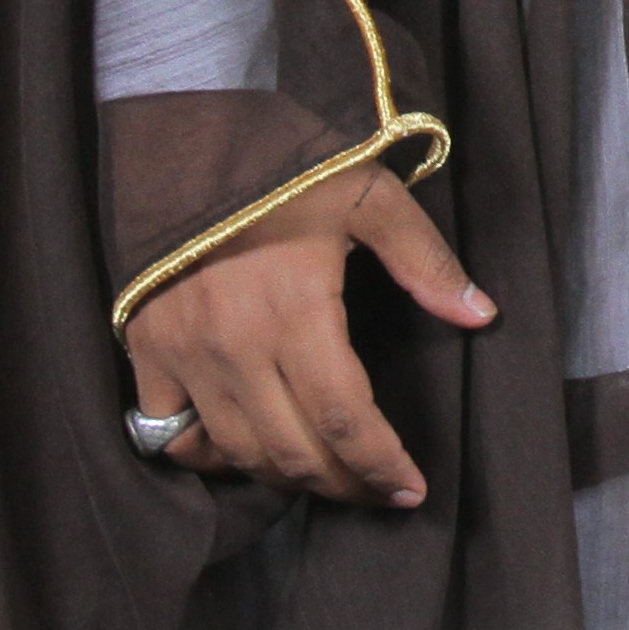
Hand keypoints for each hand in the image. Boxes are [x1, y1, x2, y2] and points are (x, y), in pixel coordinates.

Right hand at [119, 162, 495, 507]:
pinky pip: (173, 433)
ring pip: (237, 452)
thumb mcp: (368, 196)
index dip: (381, 464)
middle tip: (379, 492)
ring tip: (329, 478)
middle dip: (343, 484)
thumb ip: (425, 260)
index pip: (345, 419)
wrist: (180, 137)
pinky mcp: (146, 351)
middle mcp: (234, 347)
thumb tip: (482, 314)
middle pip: (293, 450)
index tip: (410, 488)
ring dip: (286, 477)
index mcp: (295, 311)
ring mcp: (184, 355)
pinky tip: (247, 454)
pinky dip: (211, 455)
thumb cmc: (283, 164)